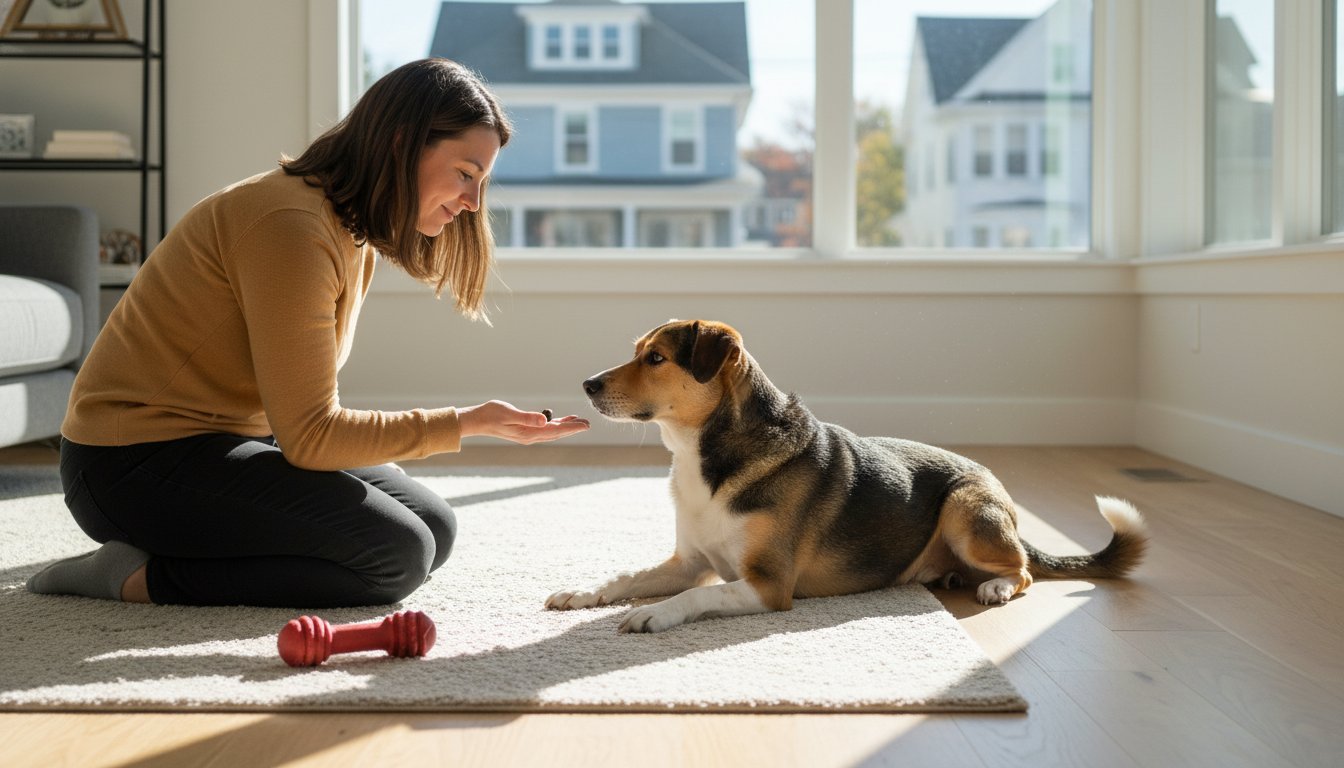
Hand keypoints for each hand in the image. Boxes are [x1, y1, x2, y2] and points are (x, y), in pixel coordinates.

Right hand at [457, 400, 589, 444]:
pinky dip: (556, 424)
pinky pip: (545, 429)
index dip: (572, 428)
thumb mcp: (509, 413)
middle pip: (557, 433)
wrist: (477, 421)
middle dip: (573, 428)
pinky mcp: (525, 430)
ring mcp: (528, 434)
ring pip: (552, 432)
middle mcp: (530, 436)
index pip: (555, 431)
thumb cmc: (491, 414)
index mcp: (528, 433)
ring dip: (566, 427)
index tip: (585, 425)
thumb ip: (527, 417)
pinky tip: (561, 420)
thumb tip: (545, 420)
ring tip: (579, 421)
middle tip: (588, 423)